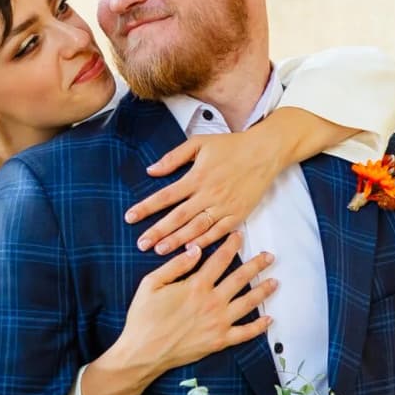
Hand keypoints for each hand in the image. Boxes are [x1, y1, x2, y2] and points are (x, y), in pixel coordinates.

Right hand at [112, 233, 276, 376]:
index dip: (232, 245)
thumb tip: (196, 249)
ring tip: (275, 282)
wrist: (143, 352)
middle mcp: (212, 302)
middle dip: (256, 265)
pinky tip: (269, 319)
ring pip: (248, 303)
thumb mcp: (151, 283)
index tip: (240, 236)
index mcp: (196, 285)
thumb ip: (176, 265)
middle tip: (269, 256)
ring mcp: (219, 323)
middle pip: (240, 278)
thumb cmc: (143, 317)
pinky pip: (245, 333)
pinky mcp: (219, 341)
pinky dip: (259, 326)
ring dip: (263, 291)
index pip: (220, 260)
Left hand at [126, 128, 286, 254]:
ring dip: (177, 240)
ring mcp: (224, 206)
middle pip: (178, 217)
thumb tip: (151, 171)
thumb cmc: (231, 146)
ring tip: (159, 251)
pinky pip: (219, 232)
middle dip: (158, 231)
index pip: (165, 195)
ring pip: (196, 228)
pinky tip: (191, 251)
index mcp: (197, 176)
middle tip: (141, 244)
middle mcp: (209, 194)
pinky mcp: (238, 214)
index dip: (146, 207)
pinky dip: (205, 242)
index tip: (130, 217)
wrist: (265, 152)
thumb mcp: (199, 143)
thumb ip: (173, 157)